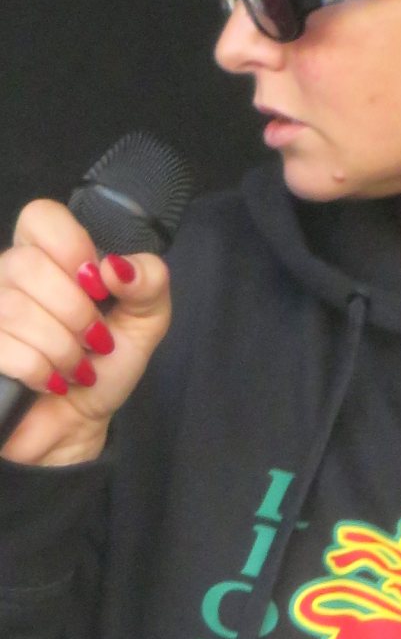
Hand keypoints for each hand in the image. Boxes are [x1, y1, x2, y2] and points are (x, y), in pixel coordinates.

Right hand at [0, 199, 170, 465]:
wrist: (79, 423)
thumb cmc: (108, 362)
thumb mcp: (146, 318)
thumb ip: (149, 280)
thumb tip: (116, 265)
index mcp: (49, 255)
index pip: (40, 216)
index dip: (71, 247)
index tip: (100, 286)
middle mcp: (8, 276)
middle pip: (26, 264)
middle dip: (75, 311)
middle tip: (96, 339)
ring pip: (12, 307)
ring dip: (61, 345)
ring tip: (79, 365)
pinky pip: (2, 346)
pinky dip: (40, 368)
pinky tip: (53, 381)